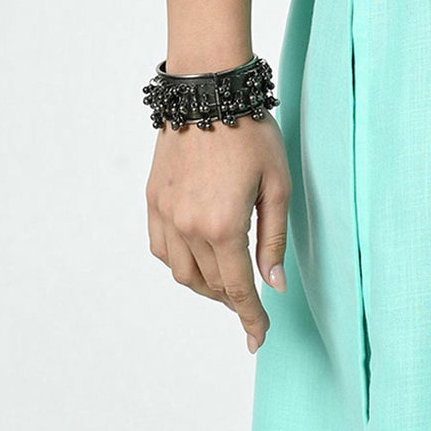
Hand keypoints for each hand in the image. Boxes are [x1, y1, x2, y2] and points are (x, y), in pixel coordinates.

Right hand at [146, 115, 291, 349]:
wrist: (208, 93)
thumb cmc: (252, 134)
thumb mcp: (277, 186)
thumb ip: (273, 240)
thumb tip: (271, 285)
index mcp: (223, 225)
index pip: (237, 289)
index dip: (251, 318)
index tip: (259, 338)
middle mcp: (188, 226)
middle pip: (210, 284)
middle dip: (233, 303)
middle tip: (251, 308)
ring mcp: (165, 213)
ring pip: (181, 273)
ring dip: (205, 287)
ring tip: (227, 286)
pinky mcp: (153, 200)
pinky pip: (161, 249)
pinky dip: (179, 264)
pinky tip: (198, 261)